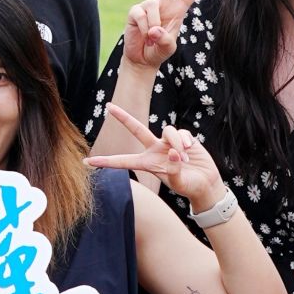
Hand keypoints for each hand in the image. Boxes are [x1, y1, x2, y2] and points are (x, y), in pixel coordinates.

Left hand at [87, 105, 223, 213]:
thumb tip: (172, 152)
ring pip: (167, 130)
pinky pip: (180, 132)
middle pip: (136, 128)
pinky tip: (189, 150)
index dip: (105, 161)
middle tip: (107, 106)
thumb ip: (174, 170)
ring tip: (184, 157)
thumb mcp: (179, 183)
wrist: (206, 184)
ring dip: (176, 142)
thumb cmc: (189, 187)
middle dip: (122, 117)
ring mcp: (167, 142)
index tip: (86, 161)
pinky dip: (185, 141)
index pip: (123, 161)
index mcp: (148, 163)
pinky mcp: (182, 137)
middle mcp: (154, 149)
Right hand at [121, 0, 215, 72]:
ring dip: (154, 28)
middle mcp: (163, 1)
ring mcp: (148, 4)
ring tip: (152, 38)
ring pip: (154, 9)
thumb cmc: (159, 50)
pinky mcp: (135, 10)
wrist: (142, 58)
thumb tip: (154, 28)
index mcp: (178, 7)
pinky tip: (143, 35)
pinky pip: (143, 16)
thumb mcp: (169, 47)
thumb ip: (165, 39)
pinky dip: (145, 29)